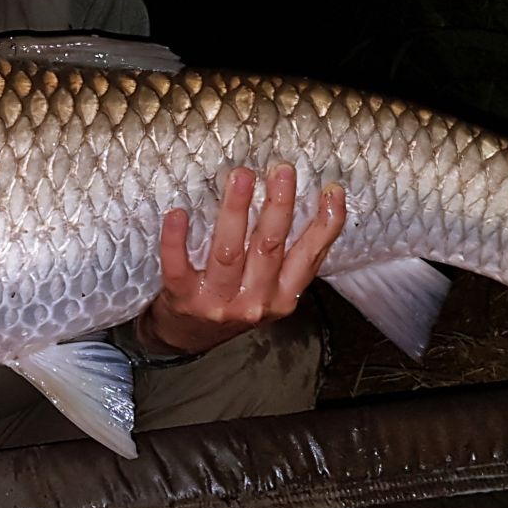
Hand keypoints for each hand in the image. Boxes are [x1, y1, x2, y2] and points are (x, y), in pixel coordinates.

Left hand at [138, 164, 346, 356]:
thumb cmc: (232, 301)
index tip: (331, 190)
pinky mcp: (183, 299)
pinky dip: (176, 240)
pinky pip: (178, 267)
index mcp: (282, 296)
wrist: (187, 337)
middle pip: (269, 248)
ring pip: (229, 251)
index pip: (309, 257)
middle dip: (278, 205)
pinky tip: (178, 213)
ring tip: (241, 175)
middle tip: (282, 170)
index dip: (324, 224)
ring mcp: (218, 302)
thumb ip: (285, 256)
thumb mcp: (269, 289)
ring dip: (235, 210)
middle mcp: (254, 301)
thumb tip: (305, 200)